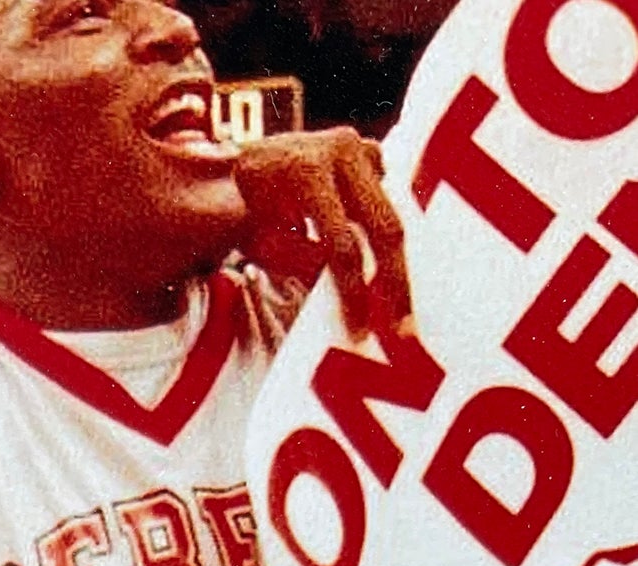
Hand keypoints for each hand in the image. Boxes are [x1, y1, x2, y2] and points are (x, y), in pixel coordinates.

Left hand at [233, 129, 411, 336]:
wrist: (246, 160)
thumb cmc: (245, 207)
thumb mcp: (262, 240)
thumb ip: (302, 263)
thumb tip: (347, 294)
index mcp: (306, 172)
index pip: (341, 244)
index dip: (353, 291)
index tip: (360, 330)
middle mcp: (341, 151)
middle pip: (385, 227)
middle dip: (396, 282)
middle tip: (405, 330)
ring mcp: (361, 148)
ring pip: (393, 217)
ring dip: (398, 266)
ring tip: (404, 312)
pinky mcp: (372, 155)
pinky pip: (388, 206)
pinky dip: (387, 243)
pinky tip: (393, 280)